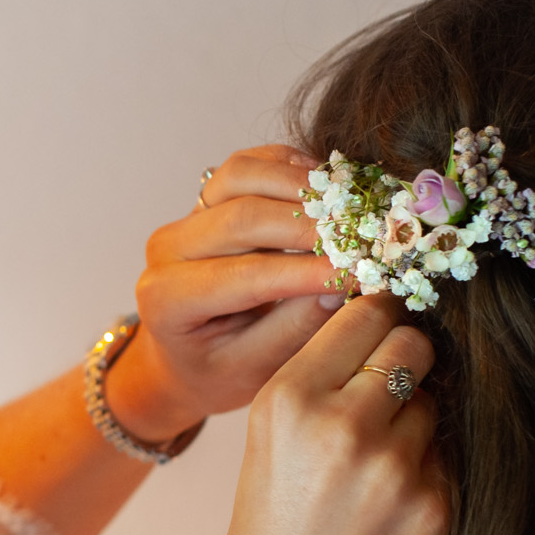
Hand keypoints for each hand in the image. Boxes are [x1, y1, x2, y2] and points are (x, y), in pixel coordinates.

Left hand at [105, 145, 340, 440]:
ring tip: (352, 205)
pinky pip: (248, 164)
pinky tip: (330, 184)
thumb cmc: (219, 370)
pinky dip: (290, 166)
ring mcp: (185, 218)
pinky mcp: (207, 198)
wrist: (184, 356)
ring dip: (302, 184)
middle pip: (243, 215)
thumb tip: (342, 287)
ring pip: (241, 175)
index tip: (360, 272)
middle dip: (311, 223)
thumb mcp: (255, 368)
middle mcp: (167, 251)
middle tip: (367, 234)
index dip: (306, 270)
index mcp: (169, 299)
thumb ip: (294, 328)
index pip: (246, 275)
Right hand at [192, 293, 446, 534]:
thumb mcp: (267, 445)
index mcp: (287, 399)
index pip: (364, 312)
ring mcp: (393, 469)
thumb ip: (320, 385)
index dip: (379, 317)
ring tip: (377, 472)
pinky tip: (392, 512)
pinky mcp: (434, 510)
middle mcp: (341, 424)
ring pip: (436, 403)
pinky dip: (429, 474)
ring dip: (418, 424)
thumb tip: (390, 327)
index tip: (382, 328)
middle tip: (389, 394)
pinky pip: (448, 460)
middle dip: (408, 361)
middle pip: (412, 344)